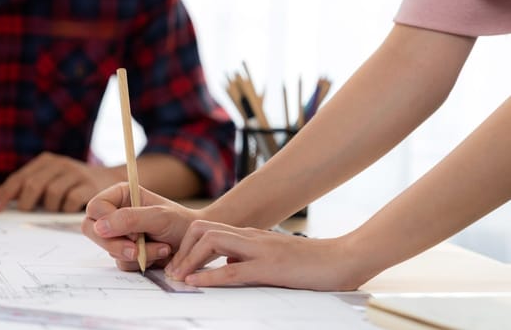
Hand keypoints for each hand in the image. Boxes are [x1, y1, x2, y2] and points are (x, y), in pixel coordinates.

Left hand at [0, 152, 124, 212]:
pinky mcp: (89, 185)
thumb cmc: (70, 185)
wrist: (109, 180)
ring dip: (49, 208)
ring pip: (52, 194)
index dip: (3, 194)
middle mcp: (59, 164)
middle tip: (25, 213)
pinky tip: (68, 210)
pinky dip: (66, 209)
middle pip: (33, 184)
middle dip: (26, 202)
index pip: (19, 178)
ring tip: (53, 210)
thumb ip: (19, 190)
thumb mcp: (45, 182)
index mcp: (44, 162)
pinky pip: (71, 201)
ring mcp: (75, 173)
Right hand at [81, 183, 200, 270]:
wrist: (195, 243)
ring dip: (136, 253)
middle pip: (92, 230)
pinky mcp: (125, 253)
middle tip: (135, 249)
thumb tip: (99, 227)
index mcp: (120, 196)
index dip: (106, 221)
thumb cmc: (179, 222)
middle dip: (115, 243)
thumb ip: (129, 219)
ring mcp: (119, 235)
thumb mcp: (158, 216)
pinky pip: (121, 262)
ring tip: (161, 246)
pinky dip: (141, 261)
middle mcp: (115, 214)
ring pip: (109, 249)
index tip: (129, 231)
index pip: (95, 208)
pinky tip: (158, 253)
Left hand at [165, 220, 362, 290]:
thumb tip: (226, 267)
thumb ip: (247, 259)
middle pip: (201, 229)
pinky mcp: (269, 267)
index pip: (206, 229)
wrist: (342, 259)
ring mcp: (259, 249)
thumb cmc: (309, 263)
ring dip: (189, 260)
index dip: (186, 245)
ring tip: (179, 278)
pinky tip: (195, 284)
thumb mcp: (271, 258)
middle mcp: (250, 237)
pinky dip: (209, 277)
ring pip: (211, 242)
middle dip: (181, 249)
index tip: (177, 266)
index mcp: (249, 235)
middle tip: (171, 273)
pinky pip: (232, 270)